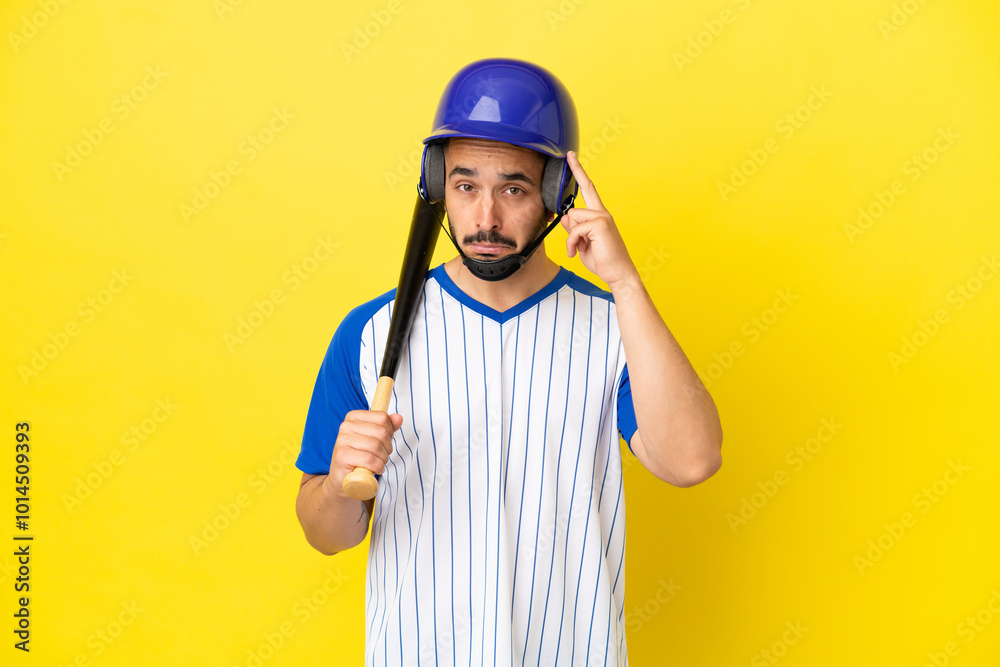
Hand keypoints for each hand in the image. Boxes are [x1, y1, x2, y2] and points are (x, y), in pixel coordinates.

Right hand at [325, 410, 402, 497]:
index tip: (384, 443)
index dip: (389, 432)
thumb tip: (398, 417)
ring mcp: (342, 440)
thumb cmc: (361, 458)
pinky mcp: (342, 456)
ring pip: (376, 446)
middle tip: (382, 456)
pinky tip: (375, 470)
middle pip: (381, 431)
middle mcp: (346, 426)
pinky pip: (369, 459)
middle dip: (387, 447)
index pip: (382, 417)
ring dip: (383, 459)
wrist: (343, 480)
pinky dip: (377, 467)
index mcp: (354, 417)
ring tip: (378, 463)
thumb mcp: (376, 439)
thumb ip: (388, 427)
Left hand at [561, 151, 639, 289]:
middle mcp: (603, 213)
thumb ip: (574, 229)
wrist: (618, 274)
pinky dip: (572, 243)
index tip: (571, 156)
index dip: (578, 171)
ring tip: (580, 250)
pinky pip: (575, 229)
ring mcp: (603, 217)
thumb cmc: (603, 260)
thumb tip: (566, 216)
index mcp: (600, 215)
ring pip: (573, 218)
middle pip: (574, 208)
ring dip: (572, 238)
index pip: (588, 188)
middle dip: (571, 228)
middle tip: (579, 245)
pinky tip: (577, 252)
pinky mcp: (600, 224)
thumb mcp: (582, 243)